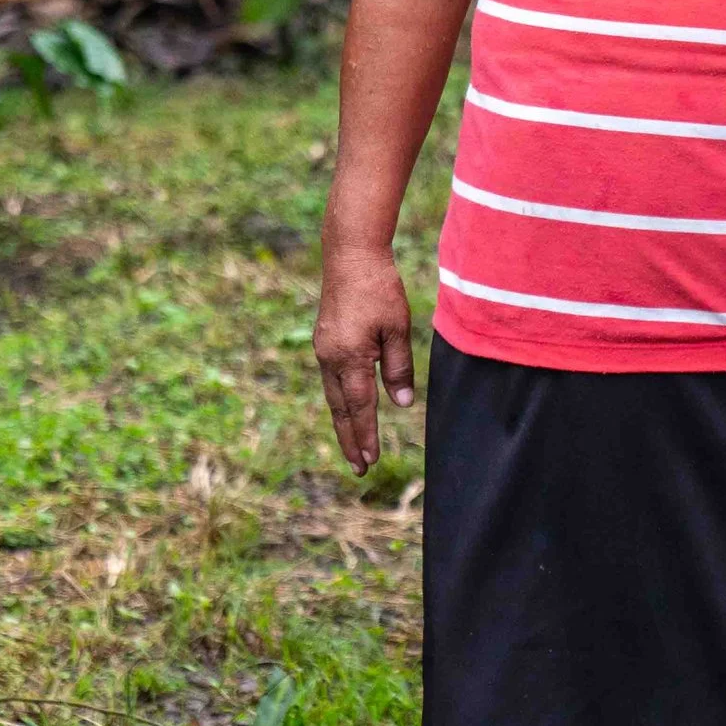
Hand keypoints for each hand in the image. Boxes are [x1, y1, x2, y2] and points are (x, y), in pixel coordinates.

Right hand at [316, 241, 416, 470]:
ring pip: (333, 396)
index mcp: (349, 357)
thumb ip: (398, 367)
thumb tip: (401, 403)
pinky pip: (331, 380)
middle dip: (351, 440)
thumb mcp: (397, 328)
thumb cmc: (378, 288)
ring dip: (343, 423)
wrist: (350, 256)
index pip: (360, 407)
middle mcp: (330, 358)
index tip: (370, 461)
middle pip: (340, 409)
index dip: (366, 435)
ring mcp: (323, 350)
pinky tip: (347, 410)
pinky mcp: (324, 342)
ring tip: (353, 447)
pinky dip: (339, 401)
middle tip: (359, 469)